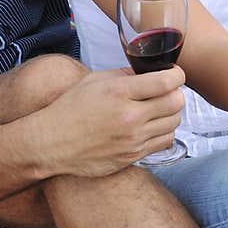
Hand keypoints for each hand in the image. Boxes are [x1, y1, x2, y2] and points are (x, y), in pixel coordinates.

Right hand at [40, 66, 185, 176]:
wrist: (51, 143)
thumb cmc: (69, 109)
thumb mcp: (94, 81)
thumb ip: (125, 75)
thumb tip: (149, 72)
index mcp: (119, 93)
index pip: (167, 81)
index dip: (176, 75)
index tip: (174, 75)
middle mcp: (130, 117)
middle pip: (176, 102)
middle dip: (175, 93)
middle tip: (165, 92)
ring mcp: (133, 139)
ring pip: (174, 122)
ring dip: (170, 113)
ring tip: (156, 109)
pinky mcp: (133, 156)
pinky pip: (164, 141)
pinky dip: (163, 131)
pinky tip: (150, 126)